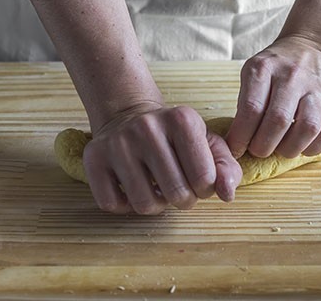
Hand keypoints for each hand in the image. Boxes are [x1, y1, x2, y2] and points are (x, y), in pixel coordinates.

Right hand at [83, 102, 241, 214]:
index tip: (198, 179)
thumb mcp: (207, 142)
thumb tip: (227, 195)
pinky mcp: (93, 158)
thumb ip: (226, 168)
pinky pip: (113, 205)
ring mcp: (117, 143)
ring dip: (155, 205)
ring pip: (144, 205)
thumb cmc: (175, 137)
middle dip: (183, 199)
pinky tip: (132, 187)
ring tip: (156, 187)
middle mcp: (147, 127)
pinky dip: (126, 205)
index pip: (205, 179)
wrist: (129, 115)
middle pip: (176, 195)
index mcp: (182, 119)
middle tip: (178, 187)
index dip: (205, 189)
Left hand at [226, 35, 320, 158]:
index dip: (241, 136)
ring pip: (308, 127)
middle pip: (278, 120)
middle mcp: (292, 77)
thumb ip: (245, 101)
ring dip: (289, 148)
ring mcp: (316, 90)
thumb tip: (238, 141)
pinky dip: (314, 147)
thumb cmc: (276, 67)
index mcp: (265, 68)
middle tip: (257, 150)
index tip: (236, 150)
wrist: (312, 47)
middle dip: (263, 145)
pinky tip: (301, 144)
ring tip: (280, 148)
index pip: (252, 107)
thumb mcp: (254, 71)